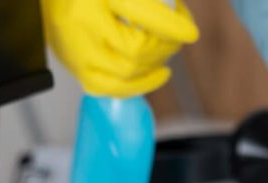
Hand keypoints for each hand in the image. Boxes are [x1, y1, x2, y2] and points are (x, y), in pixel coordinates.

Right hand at [41, 0, 198, 96]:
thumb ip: (148, 3)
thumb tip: (175, 15)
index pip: (140, 12)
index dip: (171, 26)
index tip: (190, 32)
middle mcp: (80, 26)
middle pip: (137, 48)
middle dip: (165, 44)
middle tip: (177, 35)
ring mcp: (77, 52)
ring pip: (128, 72)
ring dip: (156, 63)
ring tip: (166, 50)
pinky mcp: (78, 69)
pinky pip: (112, 88)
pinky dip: (140, 84)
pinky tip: (157, 74)